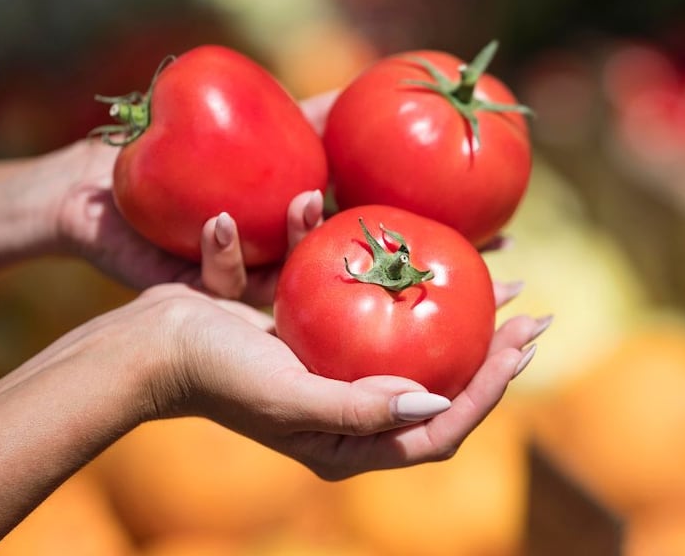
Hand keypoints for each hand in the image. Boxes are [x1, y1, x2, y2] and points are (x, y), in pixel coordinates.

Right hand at [139, 283, 547, 479]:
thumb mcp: (289, 398)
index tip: (525, 344)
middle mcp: (350, 408)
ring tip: (502, 275)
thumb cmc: (216, 375)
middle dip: (491, 350)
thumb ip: (359, 407)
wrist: (151, 342)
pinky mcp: (316, 331)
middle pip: (440, 384)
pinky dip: (391, 276)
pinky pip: (368, 304)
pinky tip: (414, 243)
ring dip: (455, 309)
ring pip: (414, 340)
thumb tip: (435, 401)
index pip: (441, 427)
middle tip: (533, 312)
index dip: (491, 390)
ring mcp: (334, 368)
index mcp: (350, 441)